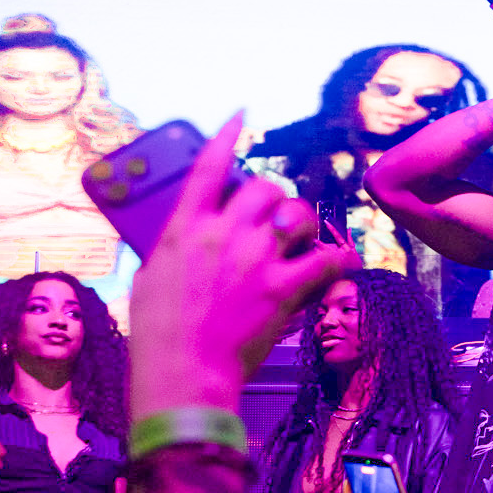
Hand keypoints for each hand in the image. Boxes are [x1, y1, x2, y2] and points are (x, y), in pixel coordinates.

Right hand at [129, 115, 353, 416]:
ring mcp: (255, 259)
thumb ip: (174, 248)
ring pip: (297, 215)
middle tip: (273, 216)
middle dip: (273, 197)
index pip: (209, 167)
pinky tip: (342, 261)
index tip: (240, 118)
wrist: (182, 375)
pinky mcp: (283, 287)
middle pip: (264, 188)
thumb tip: (190, 236)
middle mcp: (223, 233)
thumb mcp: (150, 278)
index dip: (226, 137)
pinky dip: (338, 260)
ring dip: (303, 223)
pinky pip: (325, 260)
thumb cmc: (158, 334)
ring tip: (302, 238)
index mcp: (184, 228)